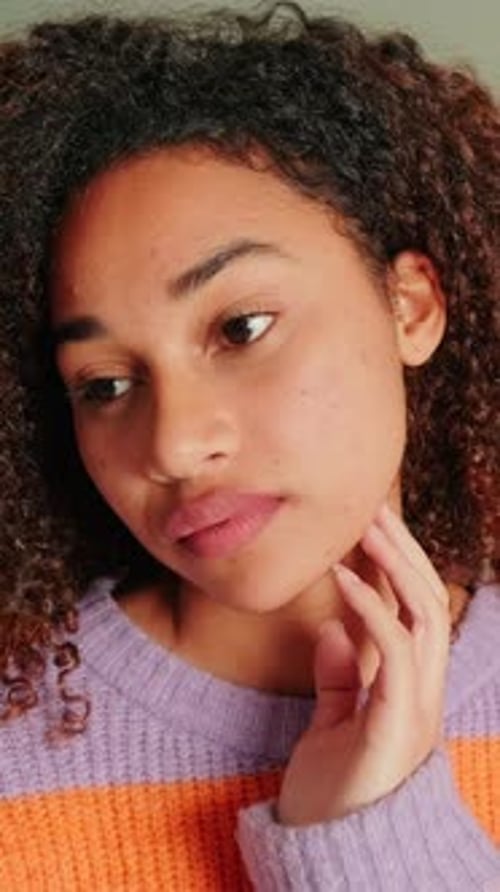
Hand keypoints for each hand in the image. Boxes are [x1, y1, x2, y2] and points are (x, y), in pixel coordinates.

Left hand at [277, 502, 450, 825]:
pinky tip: (346, 580)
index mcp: (409, 691)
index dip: (397, 568)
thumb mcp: (332, 725)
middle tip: (372, 507)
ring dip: (396, 566)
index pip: (413, 614)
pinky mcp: (393, 727)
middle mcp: (422, 694)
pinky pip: (394, 654)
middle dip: (403, 552)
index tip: (369, 527)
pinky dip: (372, 609)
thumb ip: (340, 679)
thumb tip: (334, 627)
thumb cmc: (329, 793)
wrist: (326, 856)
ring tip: (366, 525)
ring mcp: (415, 710)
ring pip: (424, 617)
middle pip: (427, 603)